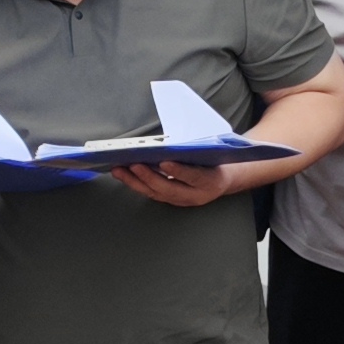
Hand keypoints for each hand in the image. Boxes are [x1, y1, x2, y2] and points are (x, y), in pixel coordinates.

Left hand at [111, 158, 232, 207]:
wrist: (224, 180)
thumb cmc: (216, 161)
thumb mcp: (212, 153)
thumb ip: (196, 150)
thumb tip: (172, 142)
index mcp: (209, 181)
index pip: (193, 176)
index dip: (179, 171)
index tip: (165, 162)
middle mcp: (196, 195)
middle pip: (169, 189)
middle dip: (149, 178)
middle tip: (133, 165)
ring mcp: (183, 201)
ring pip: (157, 194)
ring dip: (136, 182)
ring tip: (119, 170)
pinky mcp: (172, 201)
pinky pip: (153, 193)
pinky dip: (137, 184)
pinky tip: (125, 175)